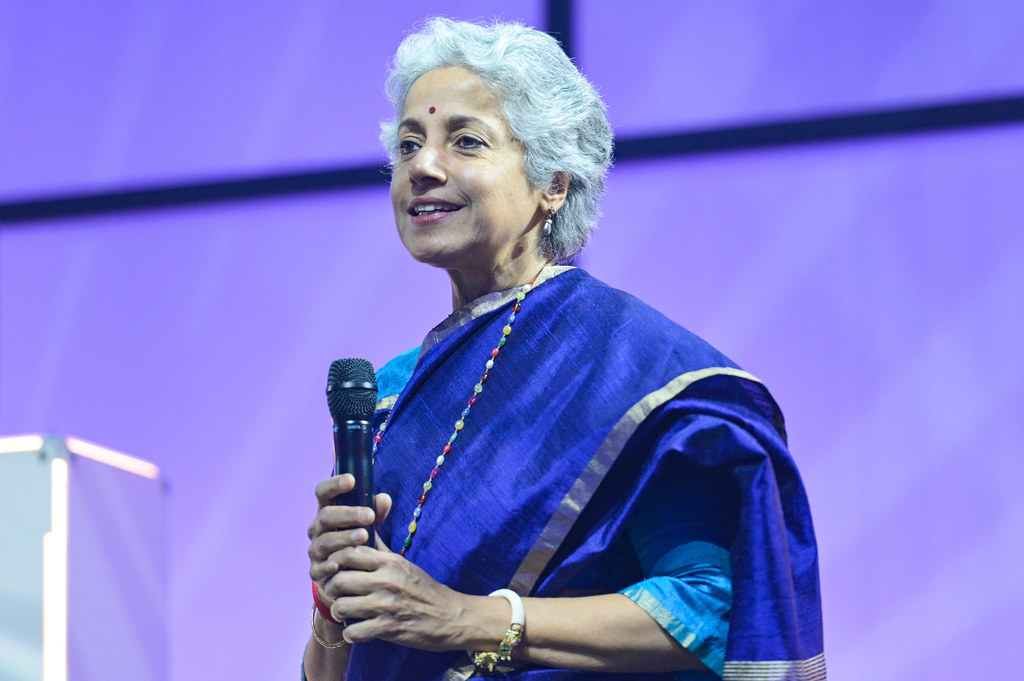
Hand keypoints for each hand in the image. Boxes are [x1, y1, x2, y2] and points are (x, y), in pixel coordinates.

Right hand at [308, 474, 392, 610]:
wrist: (347, 575)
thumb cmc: (358, 542)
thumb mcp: (368, 525)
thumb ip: (376, 512)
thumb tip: (384, 499)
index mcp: (327, 512)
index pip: (323, 492)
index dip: (334, 484)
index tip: (351, 480)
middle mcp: (317, 529)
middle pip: (326, 516)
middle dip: (348, 514)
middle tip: (369, 516)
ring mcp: (315, 551)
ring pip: (325, 541)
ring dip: (344, 538)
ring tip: (364, 536)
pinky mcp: (316, 572)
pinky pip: (320, 568)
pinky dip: (329, 566)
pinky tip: (339, 565)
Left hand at [322, 544, 487, 651]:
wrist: (450, 616)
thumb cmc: (424, 589)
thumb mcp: (402, 564)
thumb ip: (379, 549)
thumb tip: (362, 529)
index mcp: (389, 562)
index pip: (348, 552)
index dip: (335, 561)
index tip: (336, 571)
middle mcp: (385, 581)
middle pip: (339, 580)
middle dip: (332, 589)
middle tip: (337, 595)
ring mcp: (386, 606)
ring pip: (341, 607)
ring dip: (339, 612)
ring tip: (346, 613)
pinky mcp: (387, 629)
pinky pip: (353, 632)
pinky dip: (351, 634)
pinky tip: (358, 631)